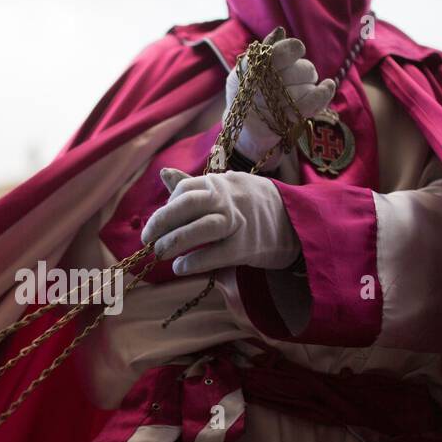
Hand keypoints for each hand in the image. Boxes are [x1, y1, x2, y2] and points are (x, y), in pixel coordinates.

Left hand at [141, 169, 298, 274]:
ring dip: (176, 241)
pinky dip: (195, 261)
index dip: (166, 207)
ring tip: (160, 253)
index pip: (187, 189)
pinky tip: (180, 267)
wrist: (294, 222)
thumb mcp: (225, 187)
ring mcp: (240, 221)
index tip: (155, 224)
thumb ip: (193, 185)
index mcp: (221, 182)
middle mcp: (230, 198)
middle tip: (147, 239)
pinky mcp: (248, 246)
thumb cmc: (251, 206)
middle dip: (163, 221)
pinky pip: (218, 253)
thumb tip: (163, 173)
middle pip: (190, 204)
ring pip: (203, 228)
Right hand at [225, 29, 334, 164]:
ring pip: (308, 85)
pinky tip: (328, 85)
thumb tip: (280, 32)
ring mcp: (275, 106)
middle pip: (300, 70)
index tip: (298, 49)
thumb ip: (265, 50)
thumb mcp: (248, 69)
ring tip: (299, 87)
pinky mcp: (288, 120)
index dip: (292, 49)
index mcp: (250, 70)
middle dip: (303, 70)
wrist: (244, 128)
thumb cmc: (248, 92)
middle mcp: (261, 88)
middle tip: (295, 74)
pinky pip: (311, 103)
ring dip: (309, 83)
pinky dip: (324, 93)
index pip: (277, 54)